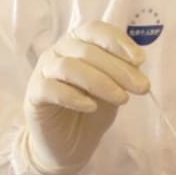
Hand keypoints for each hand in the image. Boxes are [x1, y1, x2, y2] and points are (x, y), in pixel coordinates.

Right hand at [19, 22, 149, 174]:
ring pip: (69, 67)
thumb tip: (138, 64)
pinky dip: (73, 96)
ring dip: (100, 82)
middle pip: (87, 50)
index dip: (118, 41)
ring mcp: (43, 71)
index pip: (95, 30)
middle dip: (118, 68)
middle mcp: (58, 51)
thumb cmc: (91, 109)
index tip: (140, 60)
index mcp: (78, 42)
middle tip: (141, 87)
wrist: (68, 144)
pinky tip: (91, 107)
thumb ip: (123, 74)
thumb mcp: (113, 89)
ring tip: (122, 99)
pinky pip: (50, 88)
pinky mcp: (34, 95)